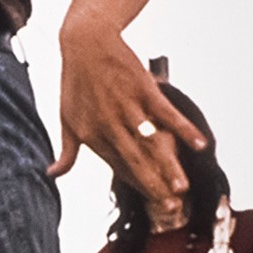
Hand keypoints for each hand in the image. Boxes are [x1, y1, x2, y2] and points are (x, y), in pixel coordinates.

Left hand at [49, 19, 205, 199]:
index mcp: (92, 135)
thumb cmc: (76, 83)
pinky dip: (184, 129)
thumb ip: (66, 151)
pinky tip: (200, 144)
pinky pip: (167, 113)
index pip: (119, 167)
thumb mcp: (66, 118)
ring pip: (150, 143)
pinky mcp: (143, 89)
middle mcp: (110, 124)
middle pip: (135, 160)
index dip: (138, 186)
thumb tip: (52, 175)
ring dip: (168, 165)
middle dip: (153, 186)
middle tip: (170, 208)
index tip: (155, 203)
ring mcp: (128, 107)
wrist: (85, 43)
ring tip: (182, 186)